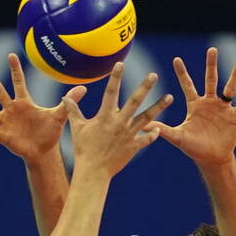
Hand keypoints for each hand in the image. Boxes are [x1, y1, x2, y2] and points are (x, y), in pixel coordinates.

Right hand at [0, 53, 73, 161]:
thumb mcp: (59, 115)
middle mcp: (11, 109)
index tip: (11, 55)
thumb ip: (69, 102)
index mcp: (24, 102)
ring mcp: (5, 122)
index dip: (15, 69)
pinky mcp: (2, 136)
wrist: (43, 151)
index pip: (19, 82)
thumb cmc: (49, 131)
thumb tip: (85, 88)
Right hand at [65, 63, 171, 177]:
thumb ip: (73, 110)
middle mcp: (119, 123)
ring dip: (159, 107)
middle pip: (135, 101)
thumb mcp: (77, 127)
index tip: (121, 64)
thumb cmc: (83, 149)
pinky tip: (158, 129)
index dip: (115, 77)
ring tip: (170, 97)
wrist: (94, 171)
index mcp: (105, 116)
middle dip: (145, 87)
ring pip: (147, 118)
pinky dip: (153, 134)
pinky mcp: (134, 147)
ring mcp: (129, 135)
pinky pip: (146, 139)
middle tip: (154, 75)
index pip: (111, 92)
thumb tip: (65, 97)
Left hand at [146, 47, 235, 165]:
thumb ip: (163, 129)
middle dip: (211, 65)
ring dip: (235, 75)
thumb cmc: (193, 148)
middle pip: (210, 80)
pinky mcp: (234, 117)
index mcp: (195, 105)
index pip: (187, 85)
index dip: (182, 73)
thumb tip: (145, 124)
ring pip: (230, 88)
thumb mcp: (177, 137)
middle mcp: (209, 103)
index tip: (176, 58)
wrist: (211, 159)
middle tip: (212, 49)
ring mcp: (223, 108)